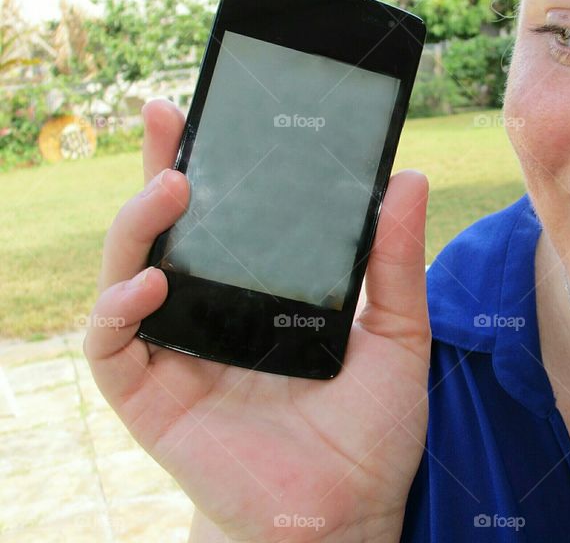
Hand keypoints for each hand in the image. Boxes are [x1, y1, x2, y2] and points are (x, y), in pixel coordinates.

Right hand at [85, 99, 430, 542]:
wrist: (348, 513)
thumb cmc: (372, 430)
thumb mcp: (398, 335)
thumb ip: (397, 262)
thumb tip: (410, 176)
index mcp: (265, 293)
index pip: (230, 217)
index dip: (216, 165)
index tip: (219, 112)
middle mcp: (215, 312)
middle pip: (171, 231)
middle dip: (161, 171)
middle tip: (169, 117)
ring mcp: (179, 352)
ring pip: (127, 273)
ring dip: (136, 226)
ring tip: (172, 189)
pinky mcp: (152, 397)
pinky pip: (113, 345)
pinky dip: (121, 308)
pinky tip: (153, 282)